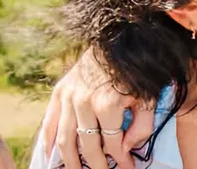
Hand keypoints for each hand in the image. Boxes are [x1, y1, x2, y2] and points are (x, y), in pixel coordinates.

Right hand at [42, 49, 154, 168]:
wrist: (118, 39)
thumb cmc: (136, 70)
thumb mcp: (148, 98)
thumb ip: (141, 127)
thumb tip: (126, 149)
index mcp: (107, 105)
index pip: (113, 144)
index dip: (121, 161)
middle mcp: (84, 103)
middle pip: (88, 147)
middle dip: (97, 166)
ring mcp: (68, 97)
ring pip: (65, 140)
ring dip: (70, 162)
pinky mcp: (60, 91)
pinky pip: (50, 122)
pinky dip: (48, 141)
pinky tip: (50, 156)